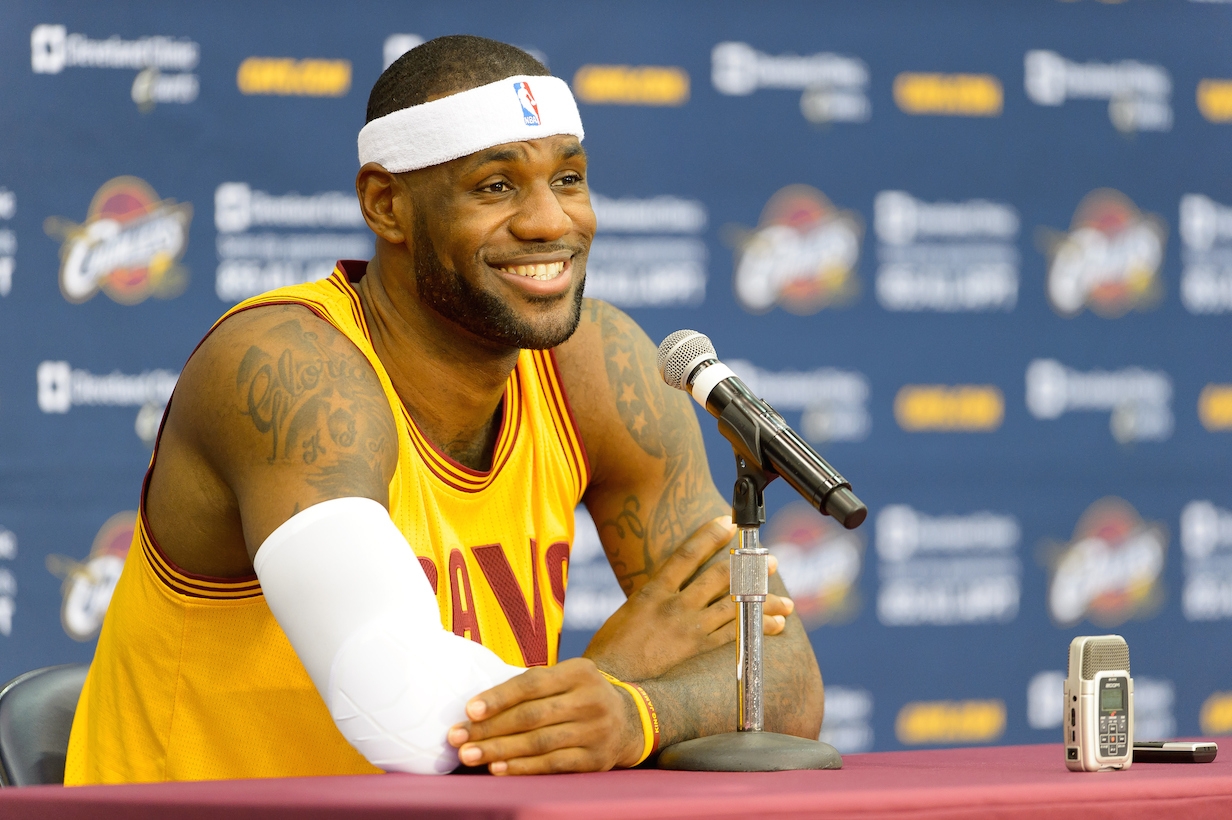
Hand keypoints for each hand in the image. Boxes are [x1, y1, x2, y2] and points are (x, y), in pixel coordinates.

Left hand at [447, 657, 640, 774]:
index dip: (498, 697)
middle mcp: (591, 699)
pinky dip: (522, 767)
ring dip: (499, 750)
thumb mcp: (566, 679)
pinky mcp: (596, 759)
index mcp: (580, 671)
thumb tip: (477, 706)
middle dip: (489, 728)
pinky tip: (498, 768)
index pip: (532, 683)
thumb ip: (532, 686)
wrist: (630, 720)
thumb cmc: (579, 697)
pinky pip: (552, 764)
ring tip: (469, 755)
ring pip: (539, 743)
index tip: (469, 710)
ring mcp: (596, 731)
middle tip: (456, 737)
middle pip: (531, 716)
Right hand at [583, 515, 793, 681]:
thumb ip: (655, 597)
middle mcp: (675, 605)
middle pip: (719, 576)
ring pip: (734, 605)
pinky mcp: (698, 649)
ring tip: (785, 598)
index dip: (710, 535)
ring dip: (763, 598)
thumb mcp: (629, 612)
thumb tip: (676, 588)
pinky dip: (758, 627)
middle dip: (748, 565)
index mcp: (653, 590)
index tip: (729, 523)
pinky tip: (775, 624)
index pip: (686, 554)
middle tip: (769, 559)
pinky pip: (736, 634)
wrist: (610, 682)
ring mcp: (689, 627)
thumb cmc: (612, 649)